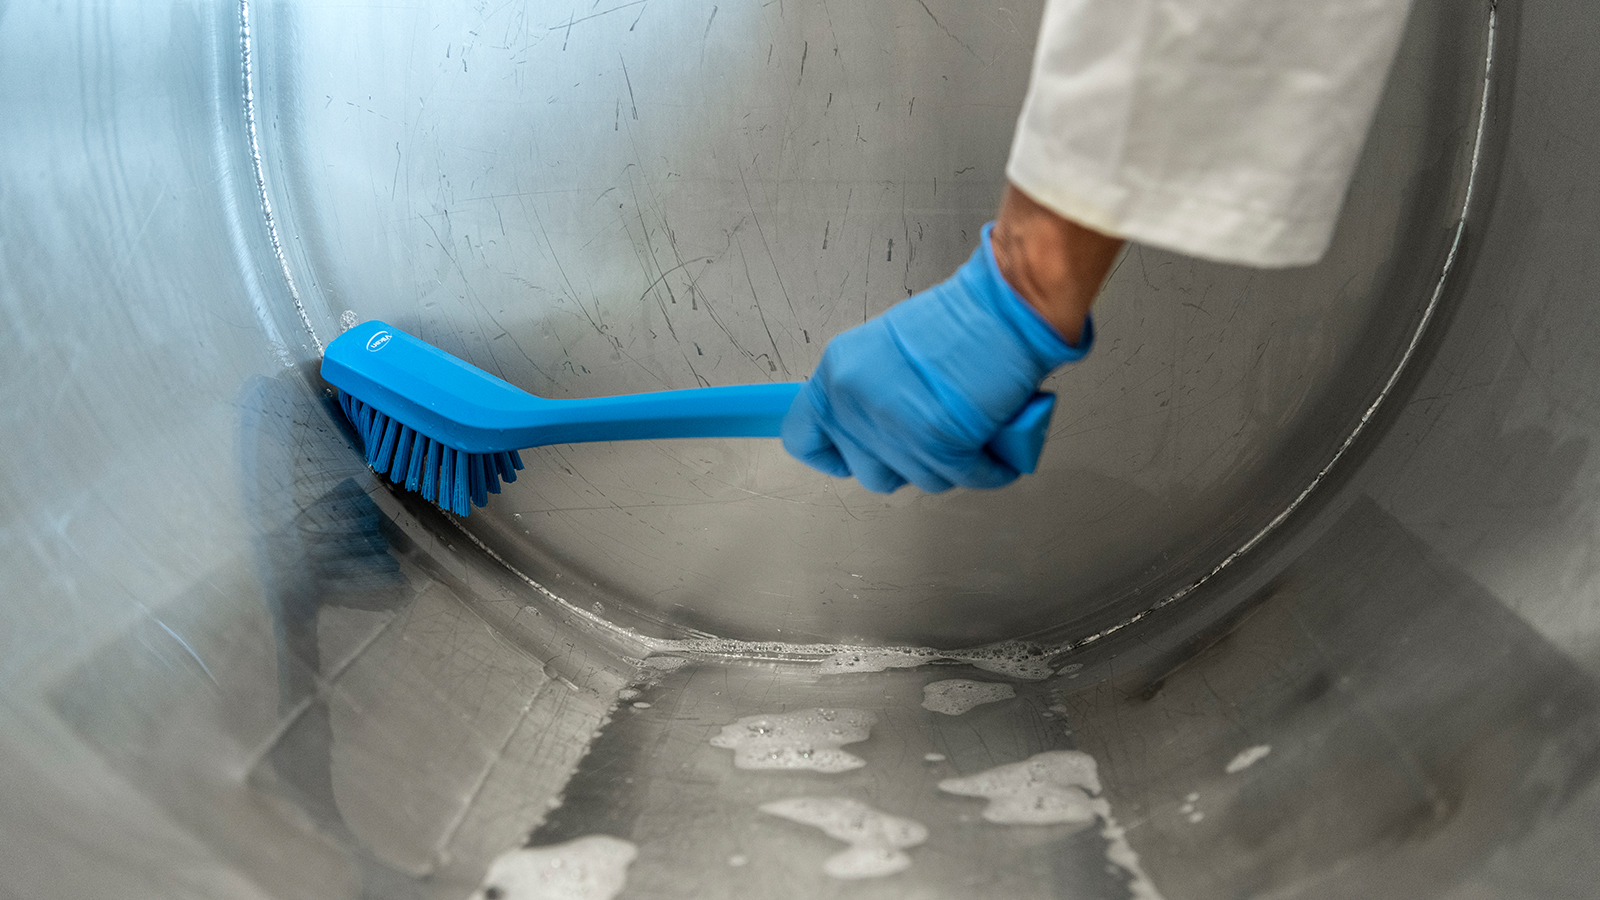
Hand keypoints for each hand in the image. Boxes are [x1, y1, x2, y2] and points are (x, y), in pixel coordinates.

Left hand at [782, 221, 1095, 492]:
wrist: (1003, 310)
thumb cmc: (959, 319)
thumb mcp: (886, 349)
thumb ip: (870, 390)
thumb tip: (878, 427)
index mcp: (836, 374)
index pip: (802, 438)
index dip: (833, 455)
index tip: (850, 457)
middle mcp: (855, 404)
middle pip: (867, 471)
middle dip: (903, 463)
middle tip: (929, 439)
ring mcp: (895, 429)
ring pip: (920, 480)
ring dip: (949, 465)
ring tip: (969, 435)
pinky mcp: (940, 447)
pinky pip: (965, 478)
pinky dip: (988, 469)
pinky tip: (997, 451)